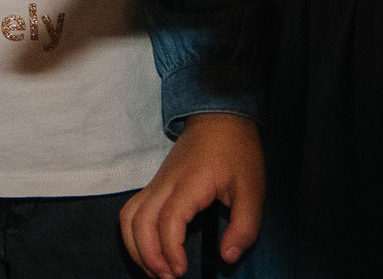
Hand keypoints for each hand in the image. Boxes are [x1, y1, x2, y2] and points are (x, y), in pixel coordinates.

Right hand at [120, 112, 264, 278]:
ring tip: (156, 270)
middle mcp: (165, 184)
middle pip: (139, 221)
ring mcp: (156, 183)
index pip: (167, 220)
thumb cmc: (238, 154)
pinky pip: (132, 211)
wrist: (219, 119)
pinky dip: (134, 234)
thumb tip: (227, 257)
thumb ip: (244, 228)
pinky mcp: (155, 185)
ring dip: (136, 246)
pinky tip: (149, 250)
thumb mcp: (253, 191)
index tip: (182, 271)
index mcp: (190, 184)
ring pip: (129, 216)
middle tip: (168, 278)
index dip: (170, 250)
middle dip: (148, 255)